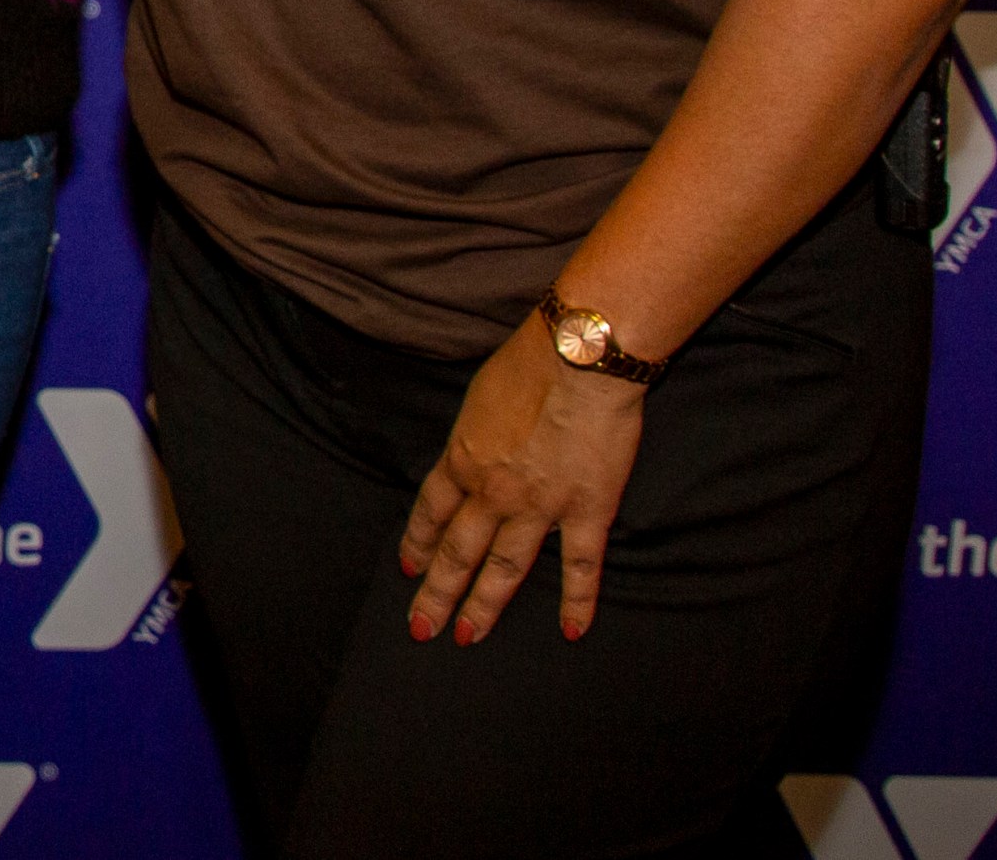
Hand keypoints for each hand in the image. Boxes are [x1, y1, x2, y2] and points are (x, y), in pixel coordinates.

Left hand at [399, 319, 647, 642]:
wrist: (578, 359)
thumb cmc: (528, 364)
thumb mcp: (479, 399)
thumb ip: (474, 437)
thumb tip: (472, 453)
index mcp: (463, 460)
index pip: (431, 511)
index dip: (419, 542)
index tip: (409, 567)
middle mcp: (493, 492)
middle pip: (458, 551)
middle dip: (437, 592)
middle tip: (421, 629)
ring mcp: (539, 507)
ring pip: (505, 569)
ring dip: (483, 606)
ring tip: (467, 638)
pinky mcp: (586, 511)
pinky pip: (580, 567)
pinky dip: (578, 601)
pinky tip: (572, 631)